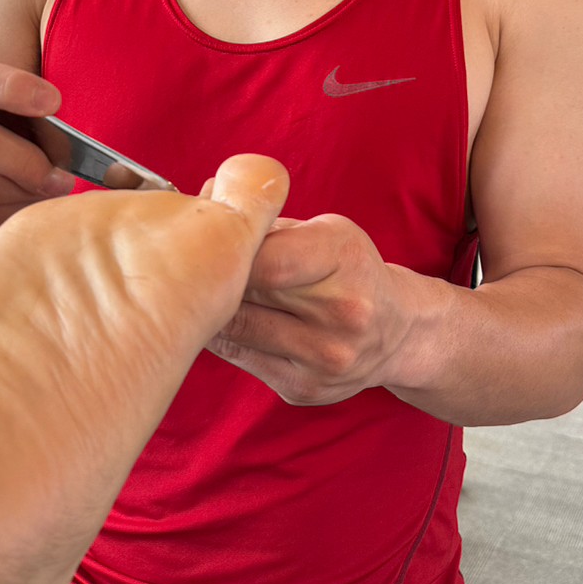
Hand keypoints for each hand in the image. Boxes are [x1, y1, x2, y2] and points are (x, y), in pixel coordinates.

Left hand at [206, 213, 411, 404]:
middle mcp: (343, 311)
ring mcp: (325, 357)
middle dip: (210, 276)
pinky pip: (240, 356)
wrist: (399, 333)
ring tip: (192, 290)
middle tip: (183, 264)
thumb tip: (205, 196)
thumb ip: (268, 223)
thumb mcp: (325, 232)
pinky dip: (220, 334)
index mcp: (346, 258)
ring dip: (206, 308)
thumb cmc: (348, 271)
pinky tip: (214, 319)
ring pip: (237, 328)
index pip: (268, 259)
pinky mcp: (304, 387)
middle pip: (248, 292)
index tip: (201, 242)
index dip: (226, 250)